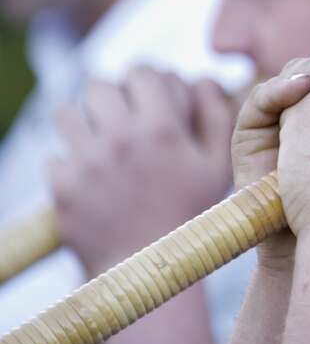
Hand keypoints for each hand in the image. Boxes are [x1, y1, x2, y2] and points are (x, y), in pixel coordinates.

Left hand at [49, 67, 234, 275]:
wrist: (149, 271)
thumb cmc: (190, 213)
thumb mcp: (218, 163)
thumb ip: (217, 113)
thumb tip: (200, 79)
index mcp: (160, 128)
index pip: (140, 72)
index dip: (147, 79)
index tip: (150, 94)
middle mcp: (119, 139)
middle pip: (99, 85)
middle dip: (113, 95)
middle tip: (124, 114)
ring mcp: (86, 163)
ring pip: (67, 112)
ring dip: (85, 120)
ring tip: (102, 138)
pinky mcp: (62, 187)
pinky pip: (55, 154)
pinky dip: (71, 159)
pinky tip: (94, 175)